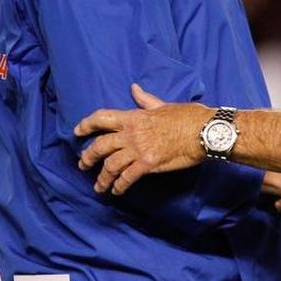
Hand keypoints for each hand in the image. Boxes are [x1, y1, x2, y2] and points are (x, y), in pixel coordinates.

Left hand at [74, 84, 211, 194]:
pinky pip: (127, 178)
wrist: (203, 131)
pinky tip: (117, 191)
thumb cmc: (186, 116)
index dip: (86, 125)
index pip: (102, 118)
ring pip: (110, 165)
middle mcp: (131, 133)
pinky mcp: (148, 164)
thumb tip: (134, 88)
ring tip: (99, 186)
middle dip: (88, 157)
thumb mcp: (162, 104)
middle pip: (100, 146)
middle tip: (83, 164)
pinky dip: (119, 186)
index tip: (77, 132)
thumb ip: (145, 99)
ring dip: (102, 177)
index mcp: (133, 117)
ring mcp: (138, 150)